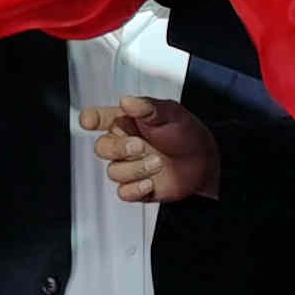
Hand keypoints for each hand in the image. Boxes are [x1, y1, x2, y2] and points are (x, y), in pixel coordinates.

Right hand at [83, 96, 218, 203]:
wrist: (205, 162)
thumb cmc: (186, 133)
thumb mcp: (171, 113)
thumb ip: (148, 107)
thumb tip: (127, 101)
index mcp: (127, 122)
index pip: (99, 118)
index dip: (90, 119)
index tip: (89, 121)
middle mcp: (124, 144)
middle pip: (101, 148)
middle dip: (119, 148)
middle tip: (140, 145)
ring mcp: (130, 167)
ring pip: (113, 172)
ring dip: (136, 169)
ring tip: (158, 162)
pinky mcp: (138, 188)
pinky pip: (124, 192)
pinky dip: (136, 188)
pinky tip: (152, 181)